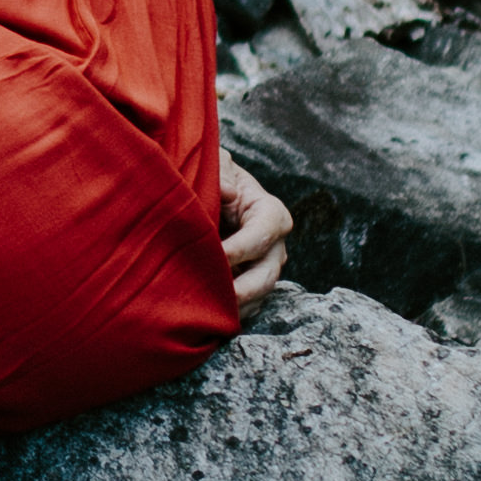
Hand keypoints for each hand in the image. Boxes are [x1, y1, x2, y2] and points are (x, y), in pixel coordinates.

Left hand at [217, 155, 292, 317]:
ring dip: (233, 307)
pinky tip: (205, 317)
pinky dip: (228, 315)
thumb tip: (228, 193)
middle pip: (266, 276)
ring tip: (207, 313)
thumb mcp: (217, 163)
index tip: (214, 256)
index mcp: (270, 214)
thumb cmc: (215, 178)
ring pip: (257, 297)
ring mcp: (265, 270)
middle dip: (241, 290)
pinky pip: (247, 309)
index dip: (239, 248)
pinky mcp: (252, 289)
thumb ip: (221, 172)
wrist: (210, 199)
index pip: (261, 235)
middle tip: (214, 298)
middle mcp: (274, 247)